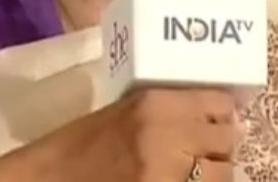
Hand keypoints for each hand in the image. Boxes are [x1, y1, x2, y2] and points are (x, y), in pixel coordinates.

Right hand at [0, 88, 243, 181]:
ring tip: (197, 171)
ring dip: (215, 172)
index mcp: (156, 103)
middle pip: (226, 140)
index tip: (224, 121)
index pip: (219, 103)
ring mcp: (167, 172)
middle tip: (212, 150)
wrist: (51, 177)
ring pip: (221, 173)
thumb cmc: (84, 144)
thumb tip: (217, 117)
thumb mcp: (126, 112)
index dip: (225, 114)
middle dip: (222, 146)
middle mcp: (168, 134)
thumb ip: (169, 112)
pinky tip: (187, 181)